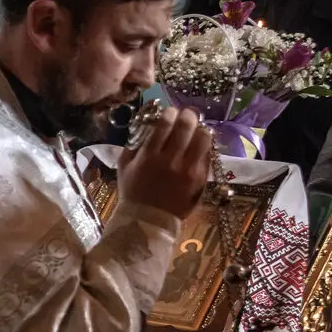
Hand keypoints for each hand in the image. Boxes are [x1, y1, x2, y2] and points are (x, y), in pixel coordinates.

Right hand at [118, 106, 214, 221]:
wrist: (148, 219)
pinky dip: (204, 146)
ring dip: (200, 129)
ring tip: (196, 130)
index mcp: (149, 156)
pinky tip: (199, 147)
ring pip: (203, 138)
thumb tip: (144, 125)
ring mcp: (188, 169)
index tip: (170, 111)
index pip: (164, 124)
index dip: (170, 113)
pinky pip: (207, 154)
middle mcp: (170, 160)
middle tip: (187, 115)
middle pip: (186, 127)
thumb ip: (133, 144)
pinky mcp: (200, 178)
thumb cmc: (133, 192)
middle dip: (188, 116)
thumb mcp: (124, 167)